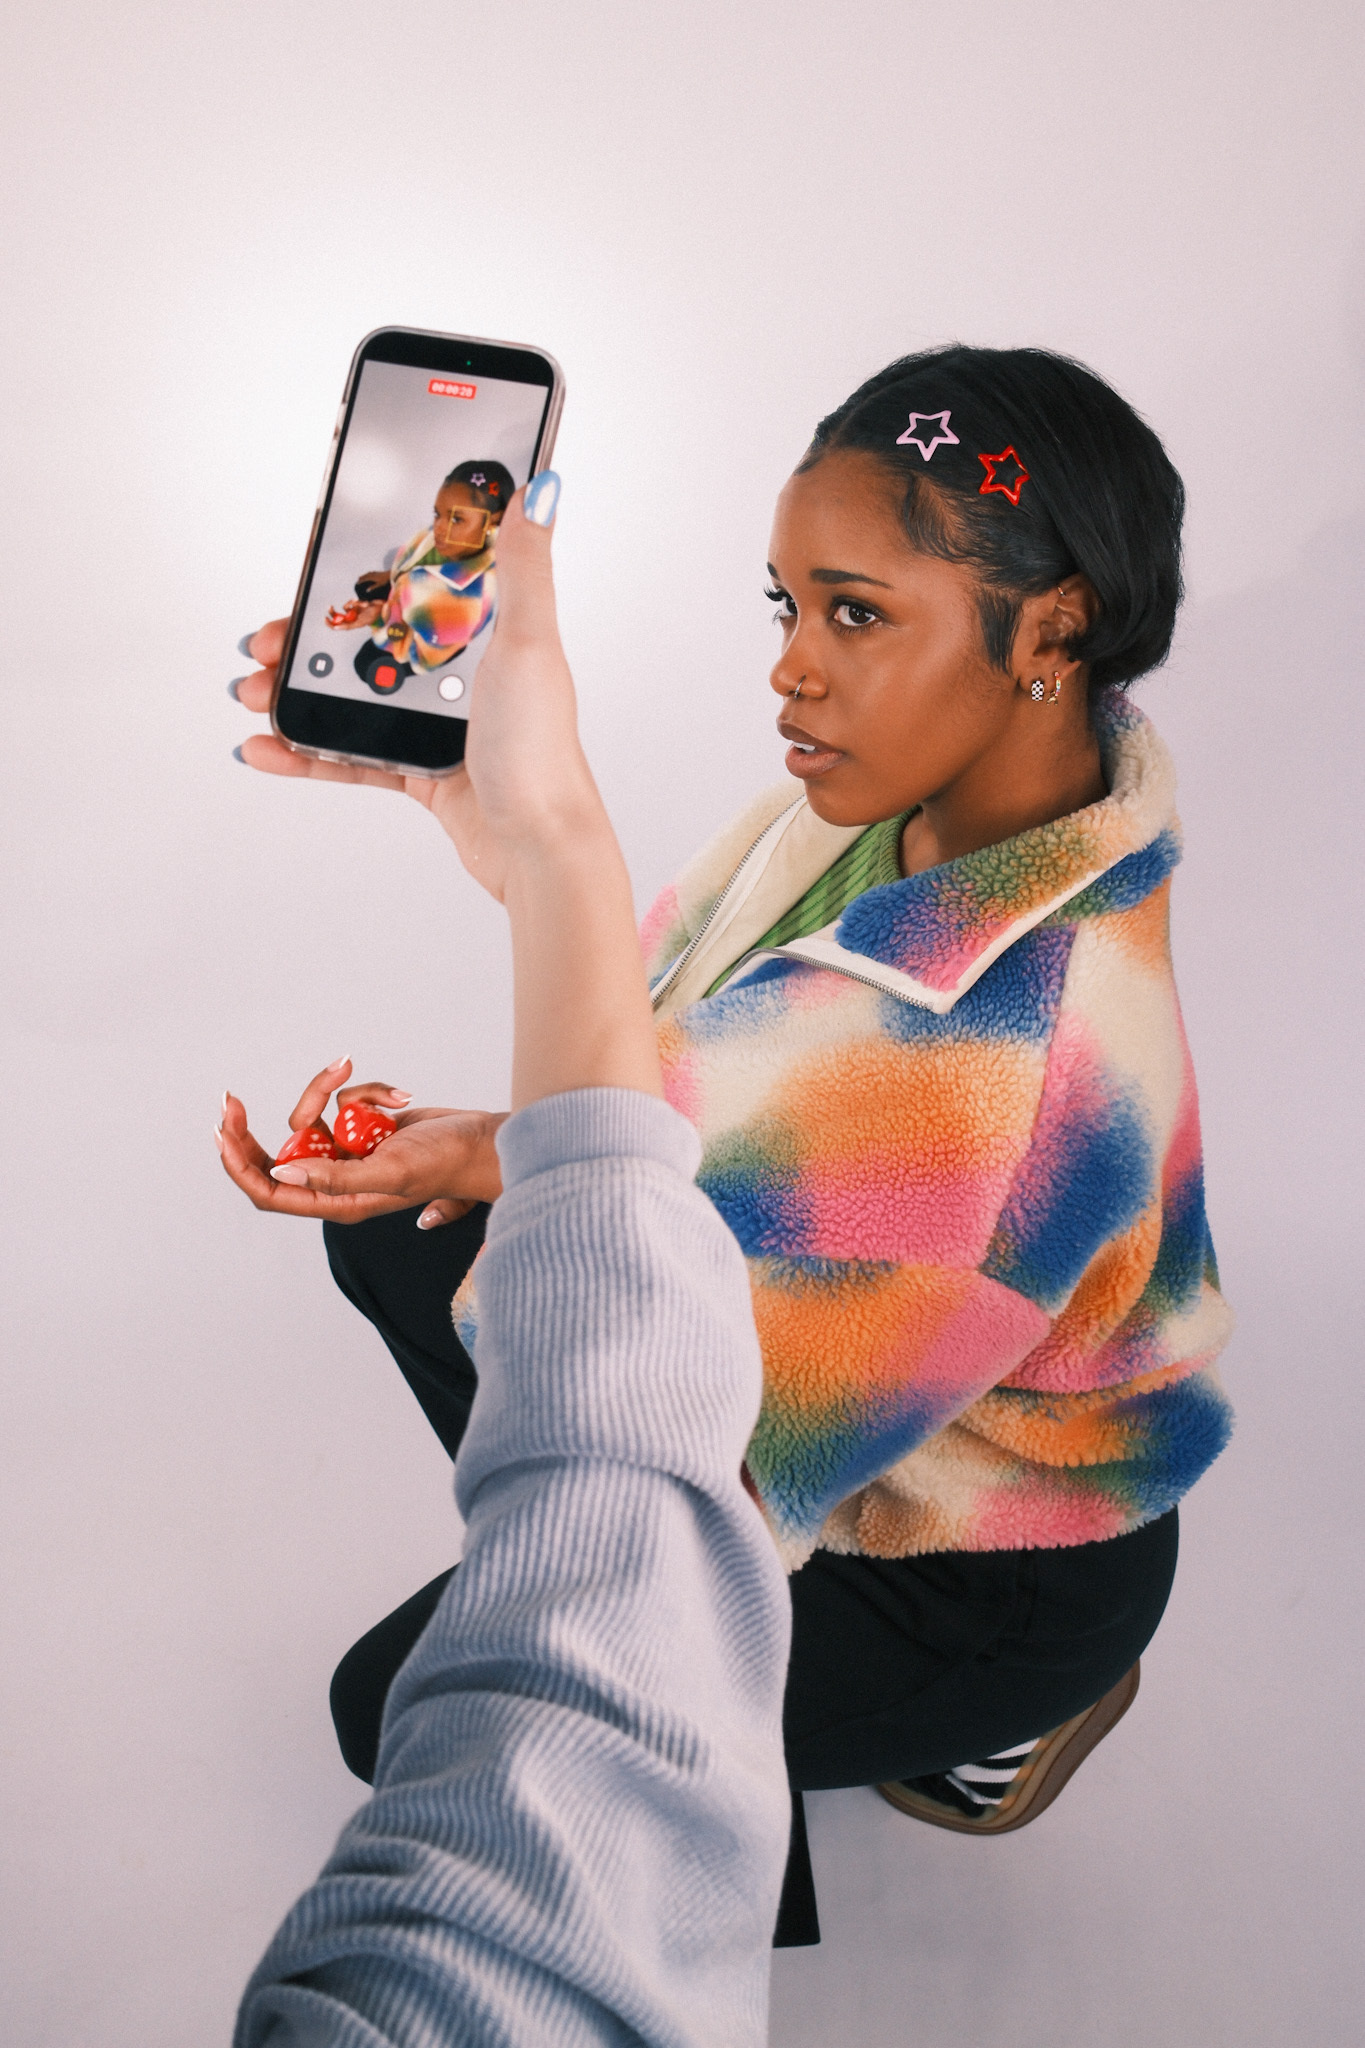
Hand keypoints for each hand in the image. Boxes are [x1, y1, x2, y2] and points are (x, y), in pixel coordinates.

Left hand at [215, 1056, 504, 1227]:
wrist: (480, 1139)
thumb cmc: (443, 1163)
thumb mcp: (390, 1171)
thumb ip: (336, 1176)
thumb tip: (283, 1172)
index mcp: (335, 1202)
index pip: (270, 1191)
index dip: (239, 1166)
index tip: (223, 1131)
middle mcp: (335, 1179)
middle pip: (277, 1154)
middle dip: (256, 1127)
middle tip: (230, 1099)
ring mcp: (348, 1152)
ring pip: (313, 1116)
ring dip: (330, 1092)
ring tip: (368, 1084)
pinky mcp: (362, 1129)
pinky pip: (343, 1101)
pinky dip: (367, 1090)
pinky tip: (398, 1098)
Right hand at [230, 482, 578, 903]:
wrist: (538, 847)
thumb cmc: (542, 749)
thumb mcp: (529, 643)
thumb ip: (524, 568)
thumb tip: (541, 488)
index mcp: (487, 634)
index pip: (409, 588)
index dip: (354, 579)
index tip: (308, 575)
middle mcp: (461, 674)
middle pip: (367, 641)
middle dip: (307, 641)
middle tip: (262, 645)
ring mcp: (438, 723)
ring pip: (350, 697)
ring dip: (294, 694)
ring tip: (253, 694)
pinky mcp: (421, 770)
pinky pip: (351, 755)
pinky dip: (306, 753)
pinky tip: (264, 749)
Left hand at [324, 600, 381, 629]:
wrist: (384, 608)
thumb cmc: (376, 615)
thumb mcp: (362, 621)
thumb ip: (350, 625)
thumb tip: (337, 627)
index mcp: (355, 625)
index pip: (341, 626)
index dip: (333, 625)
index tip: (327, 620)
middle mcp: (354, 619)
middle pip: (339, 618)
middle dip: (333, 612)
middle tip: (329, 607)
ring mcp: (355, 612)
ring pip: (345, 608)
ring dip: (349, 604)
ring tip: (356, 601)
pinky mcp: (357, 606)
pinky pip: (351, 603)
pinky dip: (354, 601)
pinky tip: (360, 601)